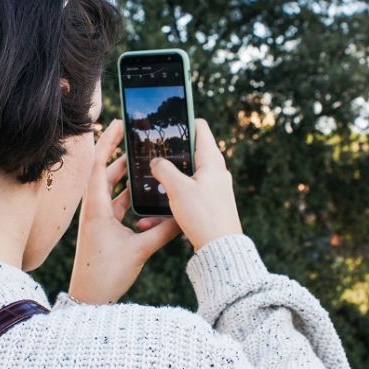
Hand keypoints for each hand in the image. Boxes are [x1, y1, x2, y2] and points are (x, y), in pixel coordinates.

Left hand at [68, 118, 181, 303]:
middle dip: (120, 154)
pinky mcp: (104, 229)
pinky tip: (147, 195)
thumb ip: (163, 231)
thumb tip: (183, 217)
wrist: (89, 300)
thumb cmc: (106, 275)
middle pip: (105, 173)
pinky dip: (130, 197)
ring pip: (113, 189)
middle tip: (136, 137)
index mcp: (96, 209)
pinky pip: (117, 205)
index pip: (98, 166)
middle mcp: (94, 210)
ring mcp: (98, 219)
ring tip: (144, 160)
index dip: (107, 143)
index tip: (117, 123)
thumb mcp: (139, 251)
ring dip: (126, 175)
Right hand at [149, 117, 242, 250]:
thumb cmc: (203, 215)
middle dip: (170, 153)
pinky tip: (153, 215)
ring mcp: (214, 188)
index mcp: (212, 160)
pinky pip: (188, 195)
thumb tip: (156, 162)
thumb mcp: (178, 189)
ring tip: (149, 184)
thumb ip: (164, 170)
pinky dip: (173, 199)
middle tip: (150, 153)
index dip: (183, 120)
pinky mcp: (210, 204)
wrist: (220, 248)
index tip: (165, 122)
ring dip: (168, 180)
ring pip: (187, 176)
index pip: (200, 127)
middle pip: (191, 151)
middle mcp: (216, 171)